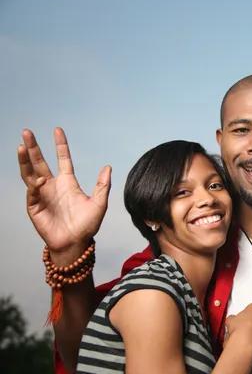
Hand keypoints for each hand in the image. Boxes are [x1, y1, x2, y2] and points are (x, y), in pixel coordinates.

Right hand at [17, 128, 111, 265]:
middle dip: (33, 147)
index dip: (60, 145)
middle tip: (27, 132)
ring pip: (30, 173)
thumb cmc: (87, 225)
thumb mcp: (99, 203)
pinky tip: (40, 181)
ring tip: (21, 146)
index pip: (62, 159)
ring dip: (25, 161)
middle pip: (40, 162)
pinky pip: (33, 193)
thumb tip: (108, 167)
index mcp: (68, 182)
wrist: (76, 243)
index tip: (57, 130)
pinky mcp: (35, 206)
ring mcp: (42, 195)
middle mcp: (53, 186)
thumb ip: (102, 185)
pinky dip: (35, 186)